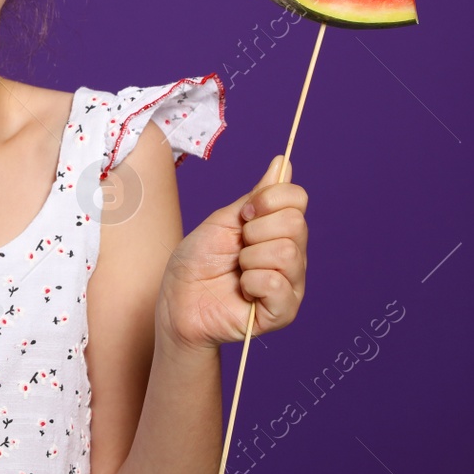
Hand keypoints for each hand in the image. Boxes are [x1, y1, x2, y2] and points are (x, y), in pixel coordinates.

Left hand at [156, 155, 307, 353]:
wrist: (177, 302)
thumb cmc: (196, 262)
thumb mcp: (223, 220)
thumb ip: (257, 196)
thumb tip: (283, 162)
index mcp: (278, 228)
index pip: (297, 198)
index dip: (267, 200)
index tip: (243, 215)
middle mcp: (292, 254)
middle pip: (295, 223)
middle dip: (254, 230)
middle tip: (237, 247)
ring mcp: (290, 283)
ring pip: (287, 252)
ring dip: (249, 258)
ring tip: (238, 271)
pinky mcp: (282, 311)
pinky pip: (277, 284)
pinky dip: (252, 282)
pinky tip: (243, 290)